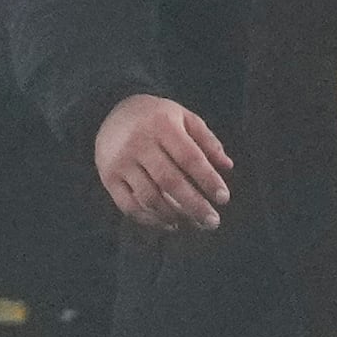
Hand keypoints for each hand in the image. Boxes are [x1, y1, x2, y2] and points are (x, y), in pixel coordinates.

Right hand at [94, 92, 231, 231]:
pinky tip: (169, 223)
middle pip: (170, 181)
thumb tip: (228, 166)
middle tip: (213, 222)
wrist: (112, 112)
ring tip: (193, 224)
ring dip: (174, 216)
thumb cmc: (157, 118)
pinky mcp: (108, 177)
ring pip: (149, 197)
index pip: (189, 157)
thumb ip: (207, 140)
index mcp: (162, 125)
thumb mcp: (184, 118)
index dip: (208, 179)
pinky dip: (150, 220)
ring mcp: (121, 162)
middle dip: (194, 205)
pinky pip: (128, 205)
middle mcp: (139, 143)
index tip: (223, 198)